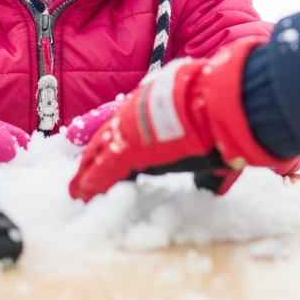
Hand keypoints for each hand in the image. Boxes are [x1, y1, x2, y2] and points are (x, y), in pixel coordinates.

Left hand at [68, 37, 299, 201]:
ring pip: (100, 152)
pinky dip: (92, 183)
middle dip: (96, 157)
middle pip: (109, 138)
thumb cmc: (220, 122)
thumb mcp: (213, 141)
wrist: (219, 108)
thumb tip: (210, 185)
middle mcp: (137, 111)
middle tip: (84, 176)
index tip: (111, 158)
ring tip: (78, 190)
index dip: (119, 145)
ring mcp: (127, 128)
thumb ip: (205, 167)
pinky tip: (83, 195)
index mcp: (156, 105)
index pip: (130, 127)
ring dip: (88, 172)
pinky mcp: (124, 149)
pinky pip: (102, 170)